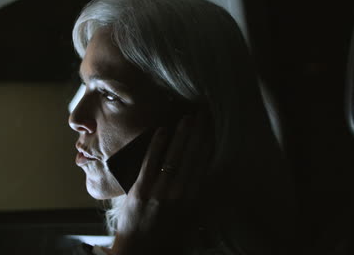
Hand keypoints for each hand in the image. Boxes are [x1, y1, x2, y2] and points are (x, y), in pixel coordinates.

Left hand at [111, 110, 212, 254]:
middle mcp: (179, 195)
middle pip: (192, 157)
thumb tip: (209, 178)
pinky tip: (162, 130)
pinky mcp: (140, 191)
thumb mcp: (191, 222)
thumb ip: (199, 200)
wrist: (139, 252)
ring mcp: (159, 192)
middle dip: (199, 133)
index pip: (205, 166)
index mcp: (193, 202)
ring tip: (188, 116)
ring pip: (173, 157)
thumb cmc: (166, 238)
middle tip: (204, 113)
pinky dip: (156, 145)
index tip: (214, 128)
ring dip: (181, 135)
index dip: (210, 145)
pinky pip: (150, 163)